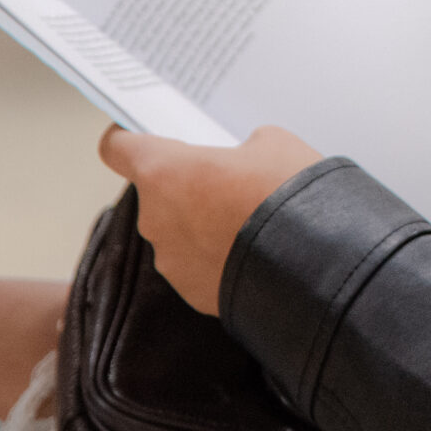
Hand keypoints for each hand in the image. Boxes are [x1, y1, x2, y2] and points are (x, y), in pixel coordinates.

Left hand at [97, 124, 322, 314]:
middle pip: (156, 191)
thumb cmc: (286, 194)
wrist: (314, 264)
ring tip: (248, 221)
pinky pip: (197, 264)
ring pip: (178, 230)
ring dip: (202, 223)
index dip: (130, 139)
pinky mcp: (191, 292)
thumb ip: (240, 147)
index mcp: (163, 171)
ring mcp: (170, 259)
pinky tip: (253, 251)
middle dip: (187, 185)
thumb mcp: (273, 143)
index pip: (117, 148)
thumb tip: (241, 161)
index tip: (148, 137)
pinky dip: (217, 256)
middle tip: (229, 180)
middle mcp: (154, 218)